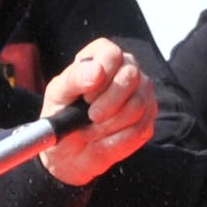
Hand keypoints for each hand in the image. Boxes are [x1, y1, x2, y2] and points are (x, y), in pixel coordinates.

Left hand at [37, 40, 156, 184]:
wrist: (69, 152)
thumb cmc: (62, 115)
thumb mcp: (58, 95)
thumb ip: (74, 78)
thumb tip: (97, 71)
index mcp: (102, 56)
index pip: (112, 54)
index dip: (101, 77)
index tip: (86, 97)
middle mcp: (126, 69)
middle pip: (131, 76)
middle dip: (108, 103)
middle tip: (91, 116)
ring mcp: (142, 93)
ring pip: (137, 105)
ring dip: (109, 125)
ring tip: (91, 130)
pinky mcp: (148, 118)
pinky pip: (140, 129)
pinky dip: (116, 140)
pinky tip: (104, 139)